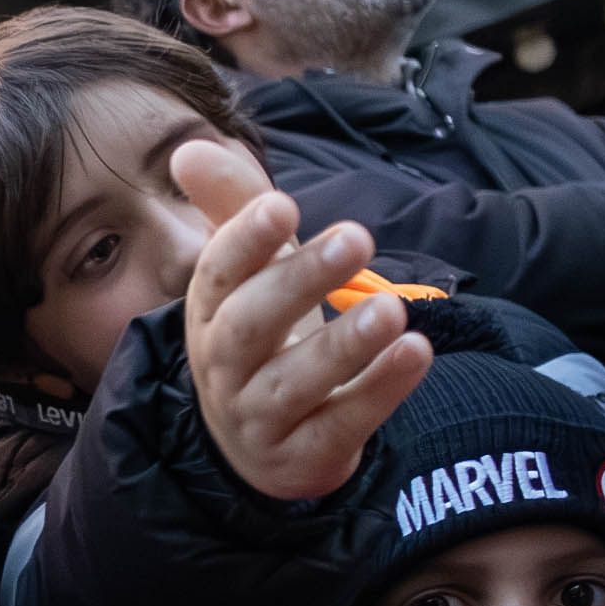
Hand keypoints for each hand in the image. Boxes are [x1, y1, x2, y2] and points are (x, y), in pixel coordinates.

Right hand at [176, 139, 426, 504]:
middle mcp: (223, 370)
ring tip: (393, 309)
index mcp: (209, 316)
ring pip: (293, 384)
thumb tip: (188, 148)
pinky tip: (416, 353)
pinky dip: (378, 391)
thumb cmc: (263, 338)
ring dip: (343, 345)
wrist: (263, 444)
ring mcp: (259, 419)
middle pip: (248, 328)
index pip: (216, 277)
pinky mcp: (303, 457)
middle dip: (299, 281)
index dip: (244, 241)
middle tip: (358, 236)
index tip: (283, 205)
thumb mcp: (251, 273)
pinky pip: (340, 425)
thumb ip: (232, 208)